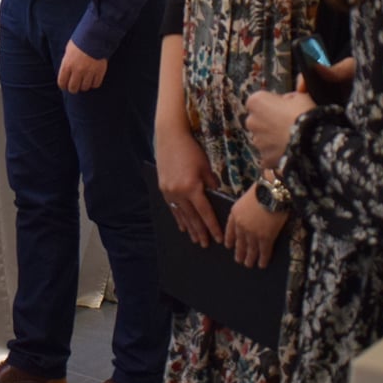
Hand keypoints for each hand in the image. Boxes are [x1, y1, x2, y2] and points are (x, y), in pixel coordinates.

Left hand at [58, 40, 107, 92]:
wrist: (95, 35)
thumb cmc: (80, 41)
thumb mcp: (69, 50)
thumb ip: (67, 62)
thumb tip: (67, 72)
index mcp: (67, 64)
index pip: (62, 83)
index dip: (63, 85)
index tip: (65, 85)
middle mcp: (77, 70)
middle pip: (73, 88)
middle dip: (73, 88)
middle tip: (75, 86)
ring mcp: (89, 72)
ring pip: (85, 88)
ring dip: (84, 86)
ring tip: (85, 82)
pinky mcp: (99, 72)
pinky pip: (96, 84)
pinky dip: (94, 84)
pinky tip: (93, 79)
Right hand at [155, 126, 222, 247]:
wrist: (170, 138)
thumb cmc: (192, 150)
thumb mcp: (206, 167)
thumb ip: (211, 184)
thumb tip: (216, 196)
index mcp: (192, 188)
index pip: (205, 213)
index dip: (212, 227)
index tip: (219, 238)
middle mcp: (179, 193)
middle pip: (192, 218)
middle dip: (200, 232)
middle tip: (206, 244)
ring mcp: (169, 192)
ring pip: (181, 215)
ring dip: (189, 228)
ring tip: (195, 239)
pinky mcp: (163, 188)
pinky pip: (172, 208)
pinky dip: (178, 218)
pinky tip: (182, 226)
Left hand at [223, 184, 288, 269]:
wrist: (272, 190)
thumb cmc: (262, 190)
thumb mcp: (247, 198)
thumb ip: (245, 210)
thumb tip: (250, 217)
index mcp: (234, 214)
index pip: (230, 230)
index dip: (230, 239)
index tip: (229, 246)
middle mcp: (241, 226)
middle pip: (239, 242)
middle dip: (239, 252)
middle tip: (239, 260)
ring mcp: (252, 233)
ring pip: (250, 249)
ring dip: (249, 258)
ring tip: (248, 264)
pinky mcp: (265, 237)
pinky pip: (263, 251)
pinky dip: (263, 259)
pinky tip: (262, 264)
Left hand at [244, 90, 316, 171]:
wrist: (313, 141)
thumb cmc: (306, 115)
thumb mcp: (300, 96)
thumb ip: (288, 97)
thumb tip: (287, 100)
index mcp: (257, 102)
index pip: (258, 102)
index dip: (271, 105)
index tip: (283, 108)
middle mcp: (252, 121)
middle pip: (258, 121)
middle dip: (269, 122)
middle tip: (287, 124)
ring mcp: (257, 141)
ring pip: (262, 139)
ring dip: (272, 139)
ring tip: (290, 139)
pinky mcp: (264, 158)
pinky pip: (268, 155)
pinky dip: (276, 155)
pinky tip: (289, 151)